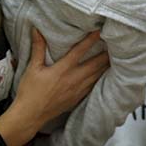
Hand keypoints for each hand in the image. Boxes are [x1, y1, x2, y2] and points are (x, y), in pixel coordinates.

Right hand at [0, 29, 109, 145]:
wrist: (31, 115)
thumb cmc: (29, 91)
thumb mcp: (32, 68)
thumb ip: (38, 48)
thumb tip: (36, 30)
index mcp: (62, 70)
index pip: (80, 51)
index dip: (90, 40)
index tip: (99, 31)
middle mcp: (73, 79)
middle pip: (95, 65)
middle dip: (106, 54)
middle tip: (116, 45)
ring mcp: (77, 91)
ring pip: (96, 76)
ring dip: (105, 67)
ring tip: (114, 59)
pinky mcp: (77, 99)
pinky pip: (93, 87)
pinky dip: (100, 80)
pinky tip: (104, 76)